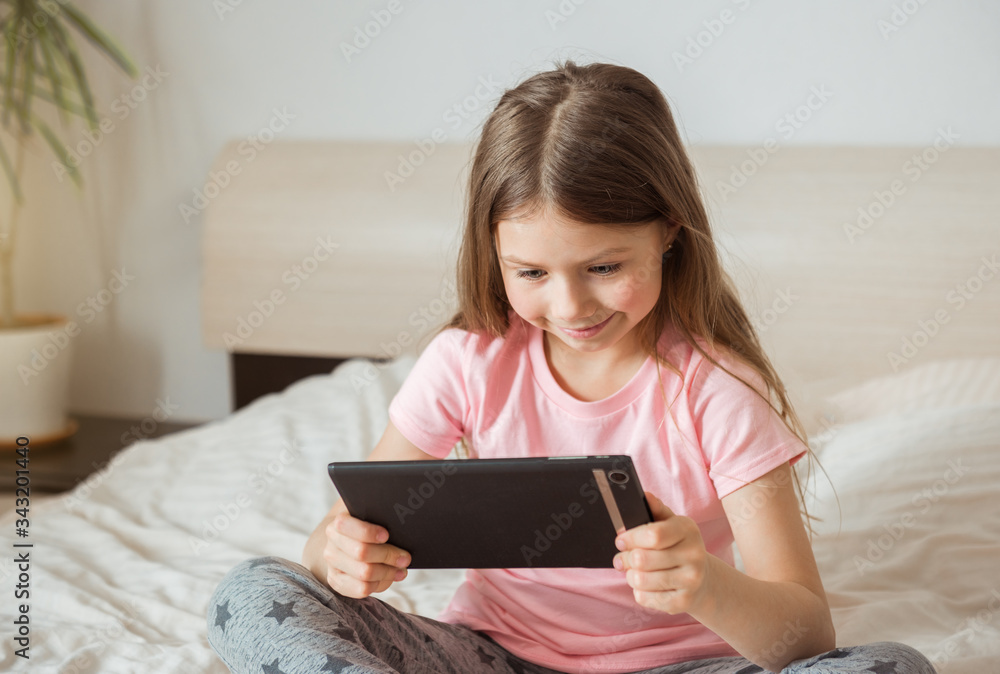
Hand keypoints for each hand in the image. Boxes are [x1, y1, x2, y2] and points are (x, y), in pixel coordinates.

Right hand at [323, 512, 410, 597]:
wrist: (348, 543)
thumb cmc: (367, 528)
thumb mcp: (372, 516)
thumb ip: (380, 516)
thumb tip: (400, 528)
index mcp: (339, 523)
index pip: (347, 526)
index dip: (368, 532)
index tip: (386, 535)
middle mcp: (332, 545)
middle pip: (362, 552)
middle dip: (388, 555)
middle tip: (405, 557)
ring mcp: (333, 566)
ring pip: (364, 573)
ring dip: (387, 572)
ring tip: (400, 569)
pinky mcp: (337, 582)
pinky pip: (361, 589)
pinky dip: (379, 584)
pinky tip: (388, 578)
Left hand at [613, 491, 711, 614]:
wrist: (702, 580)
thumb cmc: (678, 546)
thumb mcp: (670, 523)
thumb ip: (655, 509)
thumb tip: (644, 495)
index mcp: (688, 530)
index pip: (652, 534)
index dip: (630, 537)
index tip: (621, 540)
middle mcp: (694, 555)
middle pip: (641, 559)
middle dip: (625, 558)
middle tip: (623, 558)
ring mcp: (690, 580)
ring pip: (640, 580)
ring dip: (630, 576)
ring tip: (635, 571)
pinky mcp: (683, 602)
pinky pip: (644, 598)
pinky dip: (639, 592)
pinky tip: (647, 585)